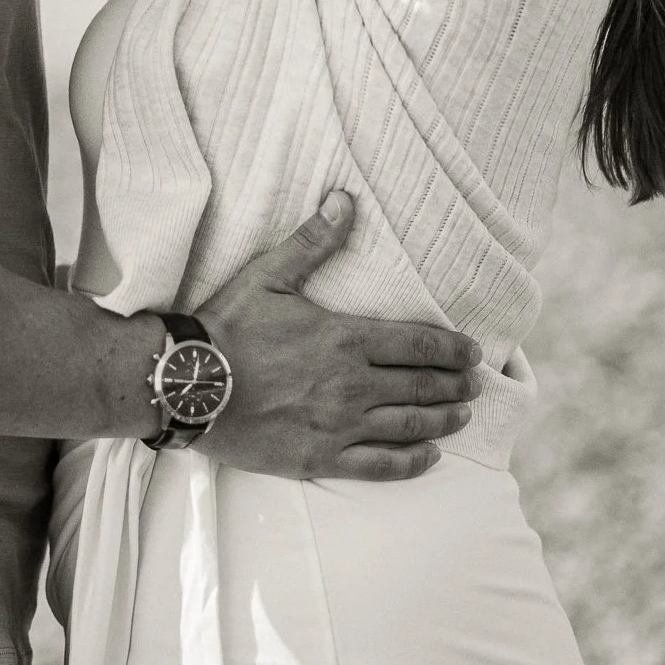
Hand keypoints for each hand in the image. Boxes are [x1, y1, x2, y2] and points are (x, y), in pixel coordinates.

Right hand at [198, 193, 480, 482]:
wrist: (188, 385)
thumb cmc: (228, 327)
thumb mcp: (269, 275)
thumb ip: (313, 241)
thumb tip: (345, 199)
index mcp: (345, 339)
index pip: (418, 345)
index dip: (452, 349)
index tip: (474, 353)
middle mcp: (351, 385)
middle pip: (421, 387)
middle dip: (455, 386)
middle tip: (476, 386)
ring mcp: (338, 425)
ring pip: (408, 426)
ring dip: (443, 421)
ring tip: (463, 417)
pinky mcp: (319, 458)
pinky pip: (379, 465)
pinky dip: (411, 462)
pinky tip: (429, 456)